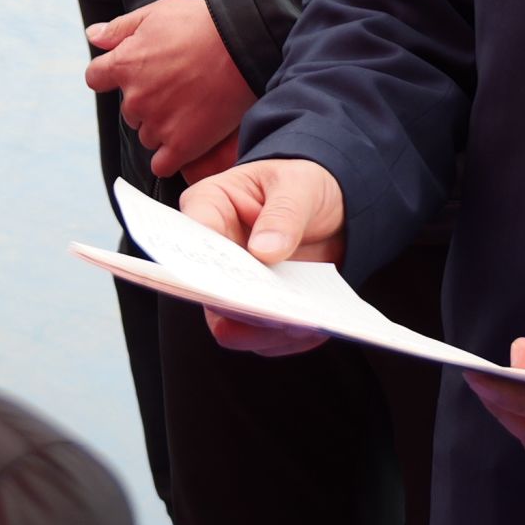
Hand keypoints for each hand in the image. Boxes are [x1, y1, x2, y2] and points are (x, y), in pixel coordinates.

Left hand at [81, 0, 256, 179]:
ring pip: (147, 135)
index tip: (133, 73)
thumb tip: (92, 36)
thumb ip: (120, 28)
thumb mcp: (157, 12)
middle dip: (147, 100)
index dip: (112, 74)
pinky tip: (186, 140)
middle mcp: (136, 98)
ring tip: (191, 107)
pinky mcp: (182, 145)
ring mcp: (158, 124)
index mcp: (125, 64)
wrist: (245, 45)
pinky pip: (162, 164)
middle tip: (177, 86)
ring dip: (161, 126)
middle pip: (128, 110)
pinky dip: (170, 156)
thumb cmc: (202, 24)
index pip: (96, 78)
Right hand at [176, 158, 344, 356]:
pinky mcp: (254, 312)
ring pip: (229, 324)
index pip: (193, 236)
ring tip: (299, 323)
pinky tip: (311, 327)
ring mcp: (232, 286)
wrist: (331, 208)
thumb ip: (284, 213)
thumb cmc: (303, 185)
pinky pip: (261, 339)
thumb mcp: (300, 185)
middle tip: (272, 310)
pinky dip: (286, 339)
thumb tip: (264, 250)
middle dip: (239, 305)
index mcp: (210, 205)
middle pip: (208, 289)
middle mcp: (212, 252)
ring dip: (263, 330)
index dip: (206, 262)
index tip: (233, 279)